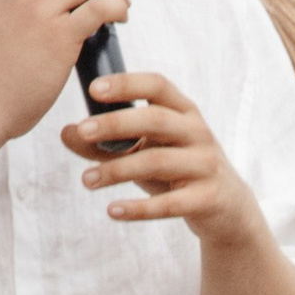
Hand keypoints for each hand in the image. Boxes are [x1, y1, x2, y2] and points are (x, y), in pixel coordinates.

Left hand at [60, 72, 263, 244]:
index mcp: (183, 111)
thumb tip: (66, 133)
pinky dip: (139, 209)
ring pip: (158, 162)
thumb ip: (107, 144)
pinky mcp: (208, 198)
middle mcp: (198, 133)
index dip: (126, 84)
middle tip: (82, 130)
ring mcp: (205, 165)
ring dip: (117, 170)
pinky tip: (112, 211)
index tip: (93, 89)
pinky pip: (170, 204)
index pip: (157, 85)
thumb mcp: (145, 152)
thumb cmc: (178, 171)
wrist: (227, 210)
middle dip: (115, 124)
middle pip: (155, 120)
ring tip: (87, 180)